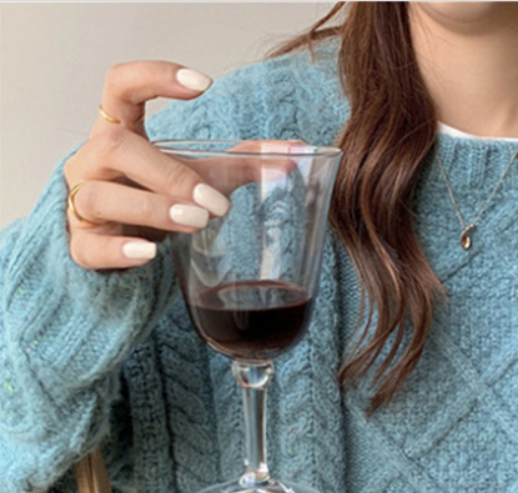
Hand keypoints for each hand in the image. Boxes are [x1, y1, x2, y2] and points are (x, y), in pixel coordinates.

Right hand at [62, 60, 230, 270]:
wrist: (123, 247)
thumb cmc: (158, 198)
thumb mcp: (199, 175)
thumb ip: (244, 163)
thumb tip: (298, 152)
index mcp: (119, 133)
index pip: (120, 86)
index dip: (154, 77)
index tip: (204, 85)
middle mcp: (92, 162)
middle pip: (114, 147)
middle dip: (168, 172)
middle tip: (217, 204)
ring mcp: (81, 206)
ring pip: (100, 197)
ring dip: (152, 207)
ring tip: (197, 222)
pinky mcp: (82, 247)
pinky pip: (90, 248)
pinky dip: (119, 251)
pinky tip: (150, 252)